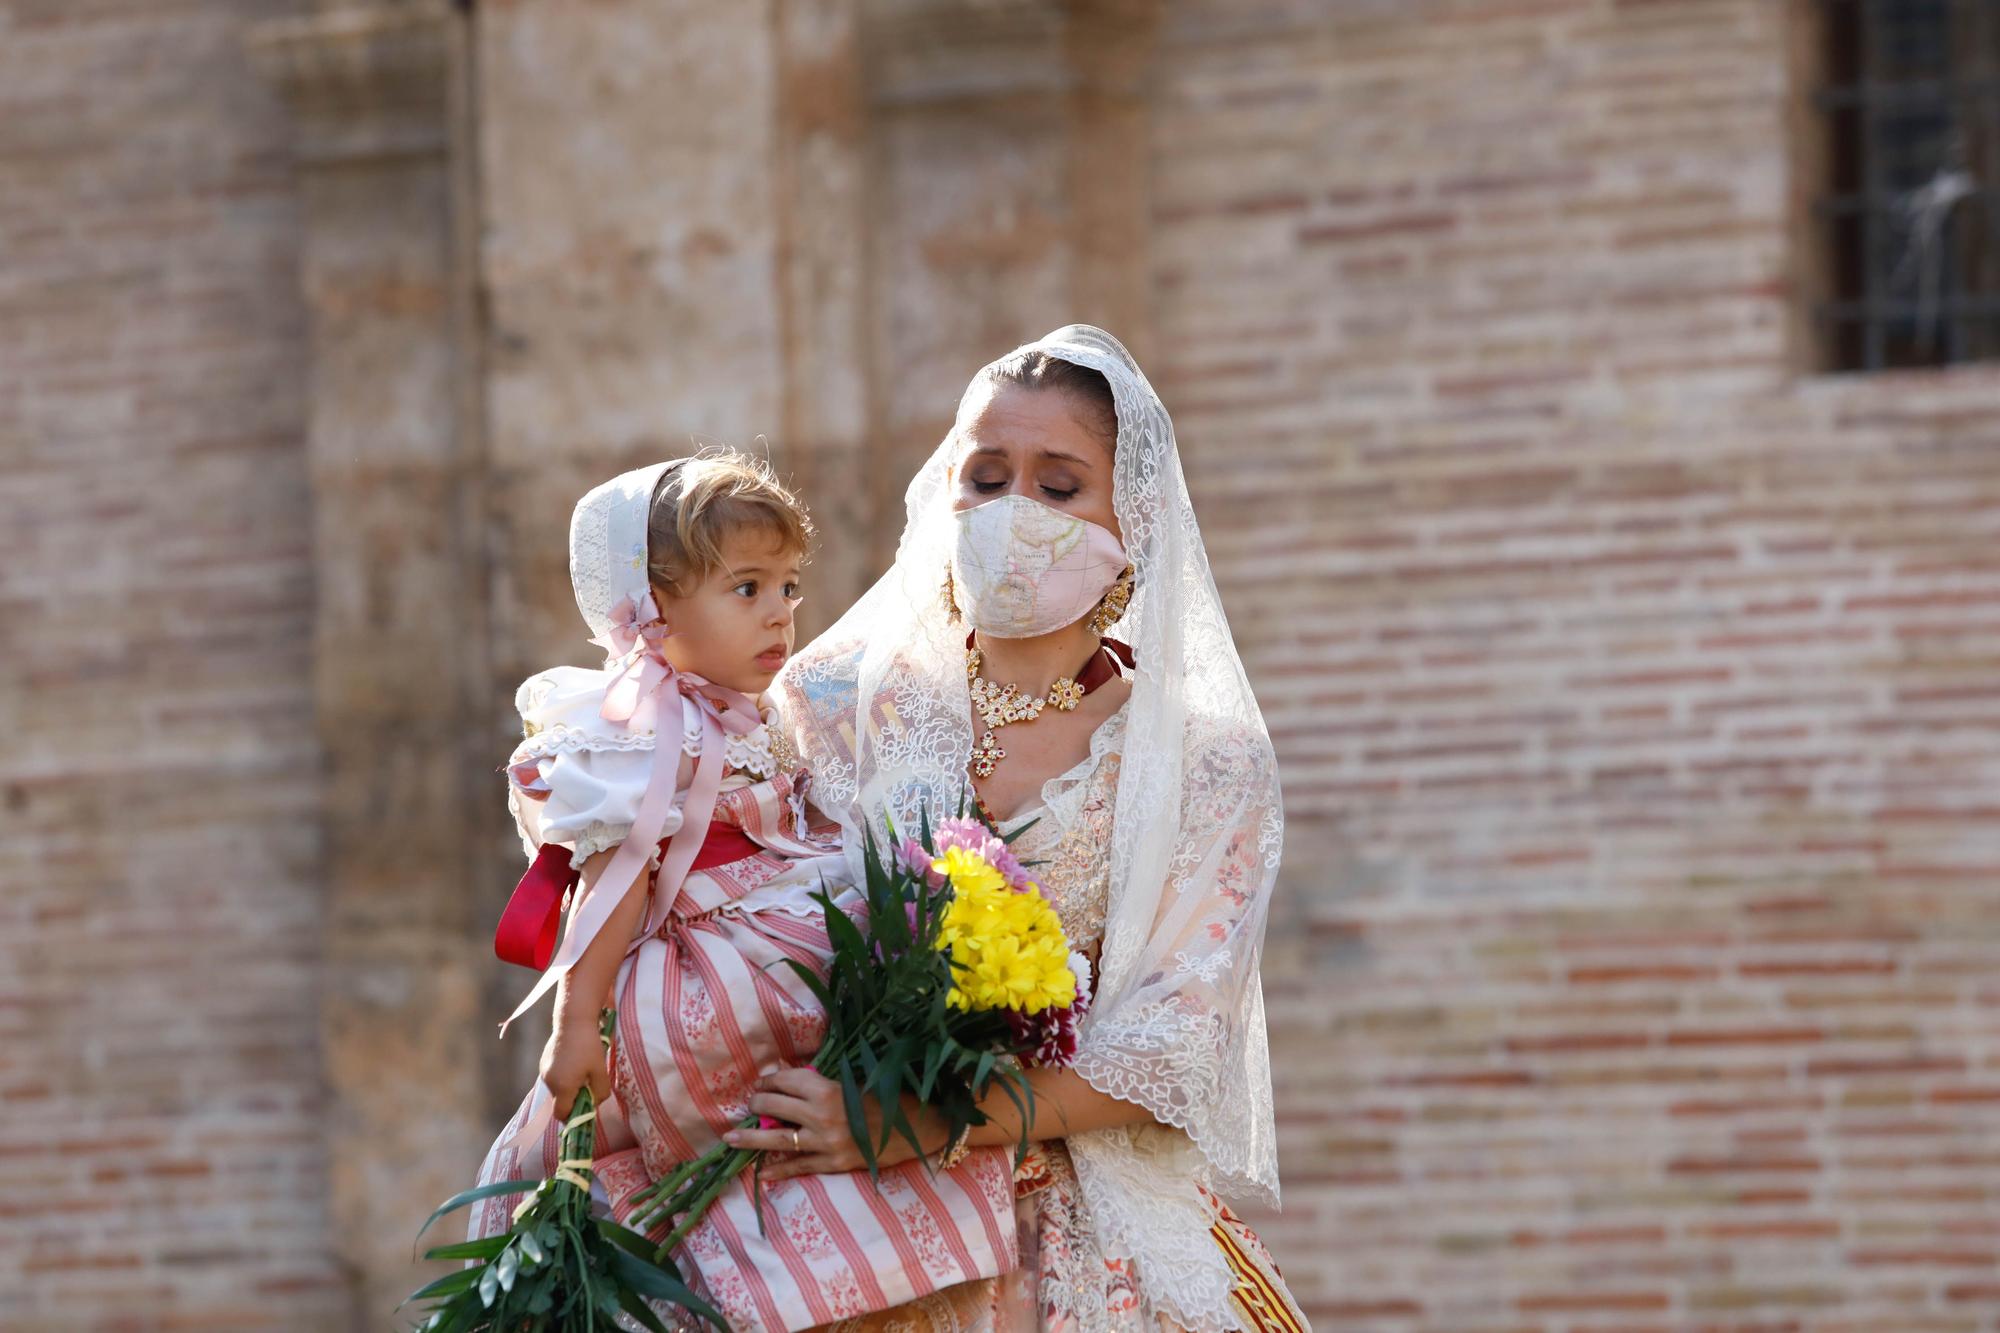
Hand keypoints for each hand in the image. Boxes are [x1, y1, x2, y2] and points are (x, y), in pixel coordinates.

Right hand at [538, 1012, 611, 1118]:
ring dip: (568, 1086)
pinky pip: (554, 1077)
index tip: (585, 1109)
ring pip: (557, 1088)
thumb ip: (600, 1092)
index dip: (573, 1117)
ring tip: (582, 1070)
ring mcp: (543, 1071)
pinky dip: (563, 1076)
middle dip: (573, 1099)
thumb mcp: (600, 1071)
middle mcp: (549, 1082)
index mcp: (562, 1087)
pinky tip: (574, 1061)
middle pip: (560, 1101)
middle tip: (588, 1086)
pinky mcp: (543, 1061)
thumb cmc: (589, 1046)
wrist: (573, 1020)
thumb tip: (595, 1103)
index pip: (562, 1114)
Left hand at [725, 1068, 943, 1181]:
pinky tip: (762, 1174)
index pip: (786, 1080)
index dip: (770, 1079)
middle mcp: (823, 1115)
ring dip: (751, 1138)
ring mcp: (827, 1143)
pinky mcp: (835, 1163)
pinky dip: (779, 1170)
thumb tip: (786, 1076)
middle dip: (758, 1102)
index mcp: (829, 1088)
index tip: (763, 1082)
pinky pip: (800, 1167)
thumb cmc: (890, 1097)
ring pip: (778, 1138)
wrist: (920, 1127)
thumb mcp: (855, 1081)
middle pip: (775, 1105)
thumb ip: (822, 1081)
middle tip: (751, 1103)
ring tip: (730, 1139)